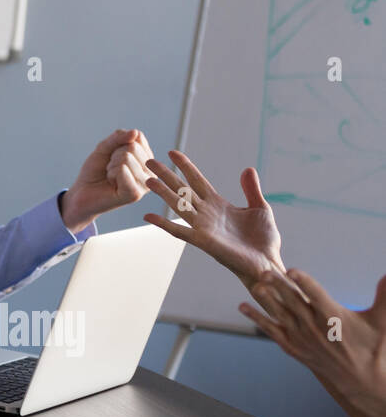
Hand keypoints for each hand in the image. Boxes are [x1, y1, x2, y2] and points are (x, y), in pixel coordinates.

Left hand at [60, 129, 153, 231]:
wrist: (82, 193)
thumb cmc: (96, 171)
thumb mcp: (104, 148)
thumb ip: (118, 137)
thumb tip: (135, 132)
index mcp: (147, 160)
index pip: (138, 137)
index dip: (118, 144)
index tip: (113, 157)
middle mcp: (151, 172)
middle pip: (132, 147)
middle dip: (114, 156)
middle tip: (110, 170)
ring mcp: (145, 184)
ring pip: (126, 158)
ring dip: (111, 166)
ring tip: (111, 178)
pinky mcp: (135, 194)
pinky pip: (122, 170)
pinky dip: (111, 173)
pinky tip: (111, 184)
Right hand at [142, 150, 285, 291]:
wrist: (268, 264)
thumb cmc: (264, 240)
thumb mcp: (260, 208)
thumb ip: (251, 189)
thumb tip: (247, 169)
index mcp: (218, 204)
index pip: (197, 180)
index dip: (185, 166)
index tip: (173, 153)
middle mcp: (206, 213)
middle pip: (182, 189)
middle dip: (166, 175)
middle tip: (149, 161)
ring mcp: (203, 226)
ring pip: (178, 205)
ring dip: (163, 193)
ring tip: (148, 180)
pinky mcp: (203, 241)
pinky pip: (179, 231)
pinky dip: (163, 224)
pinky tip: (149, 216)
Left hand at [241, 269, 385, 416]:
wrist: (362, 381)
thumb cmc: (373, 347)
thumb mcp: (382, 322)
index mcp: (335, 318)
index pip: (317, 297)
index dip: (305, 283)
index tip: (293, 271)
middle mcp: (315, 328)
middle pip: (294, 303)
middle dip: (279, 288)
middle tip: (265, 272)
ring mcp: (302, 338)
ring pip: (280, 315)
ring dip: (266, 301)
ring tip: (254, 286)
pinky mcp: (293, 347)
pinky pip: (272, 331)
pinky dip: (258, 319)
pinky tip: (242, 306)